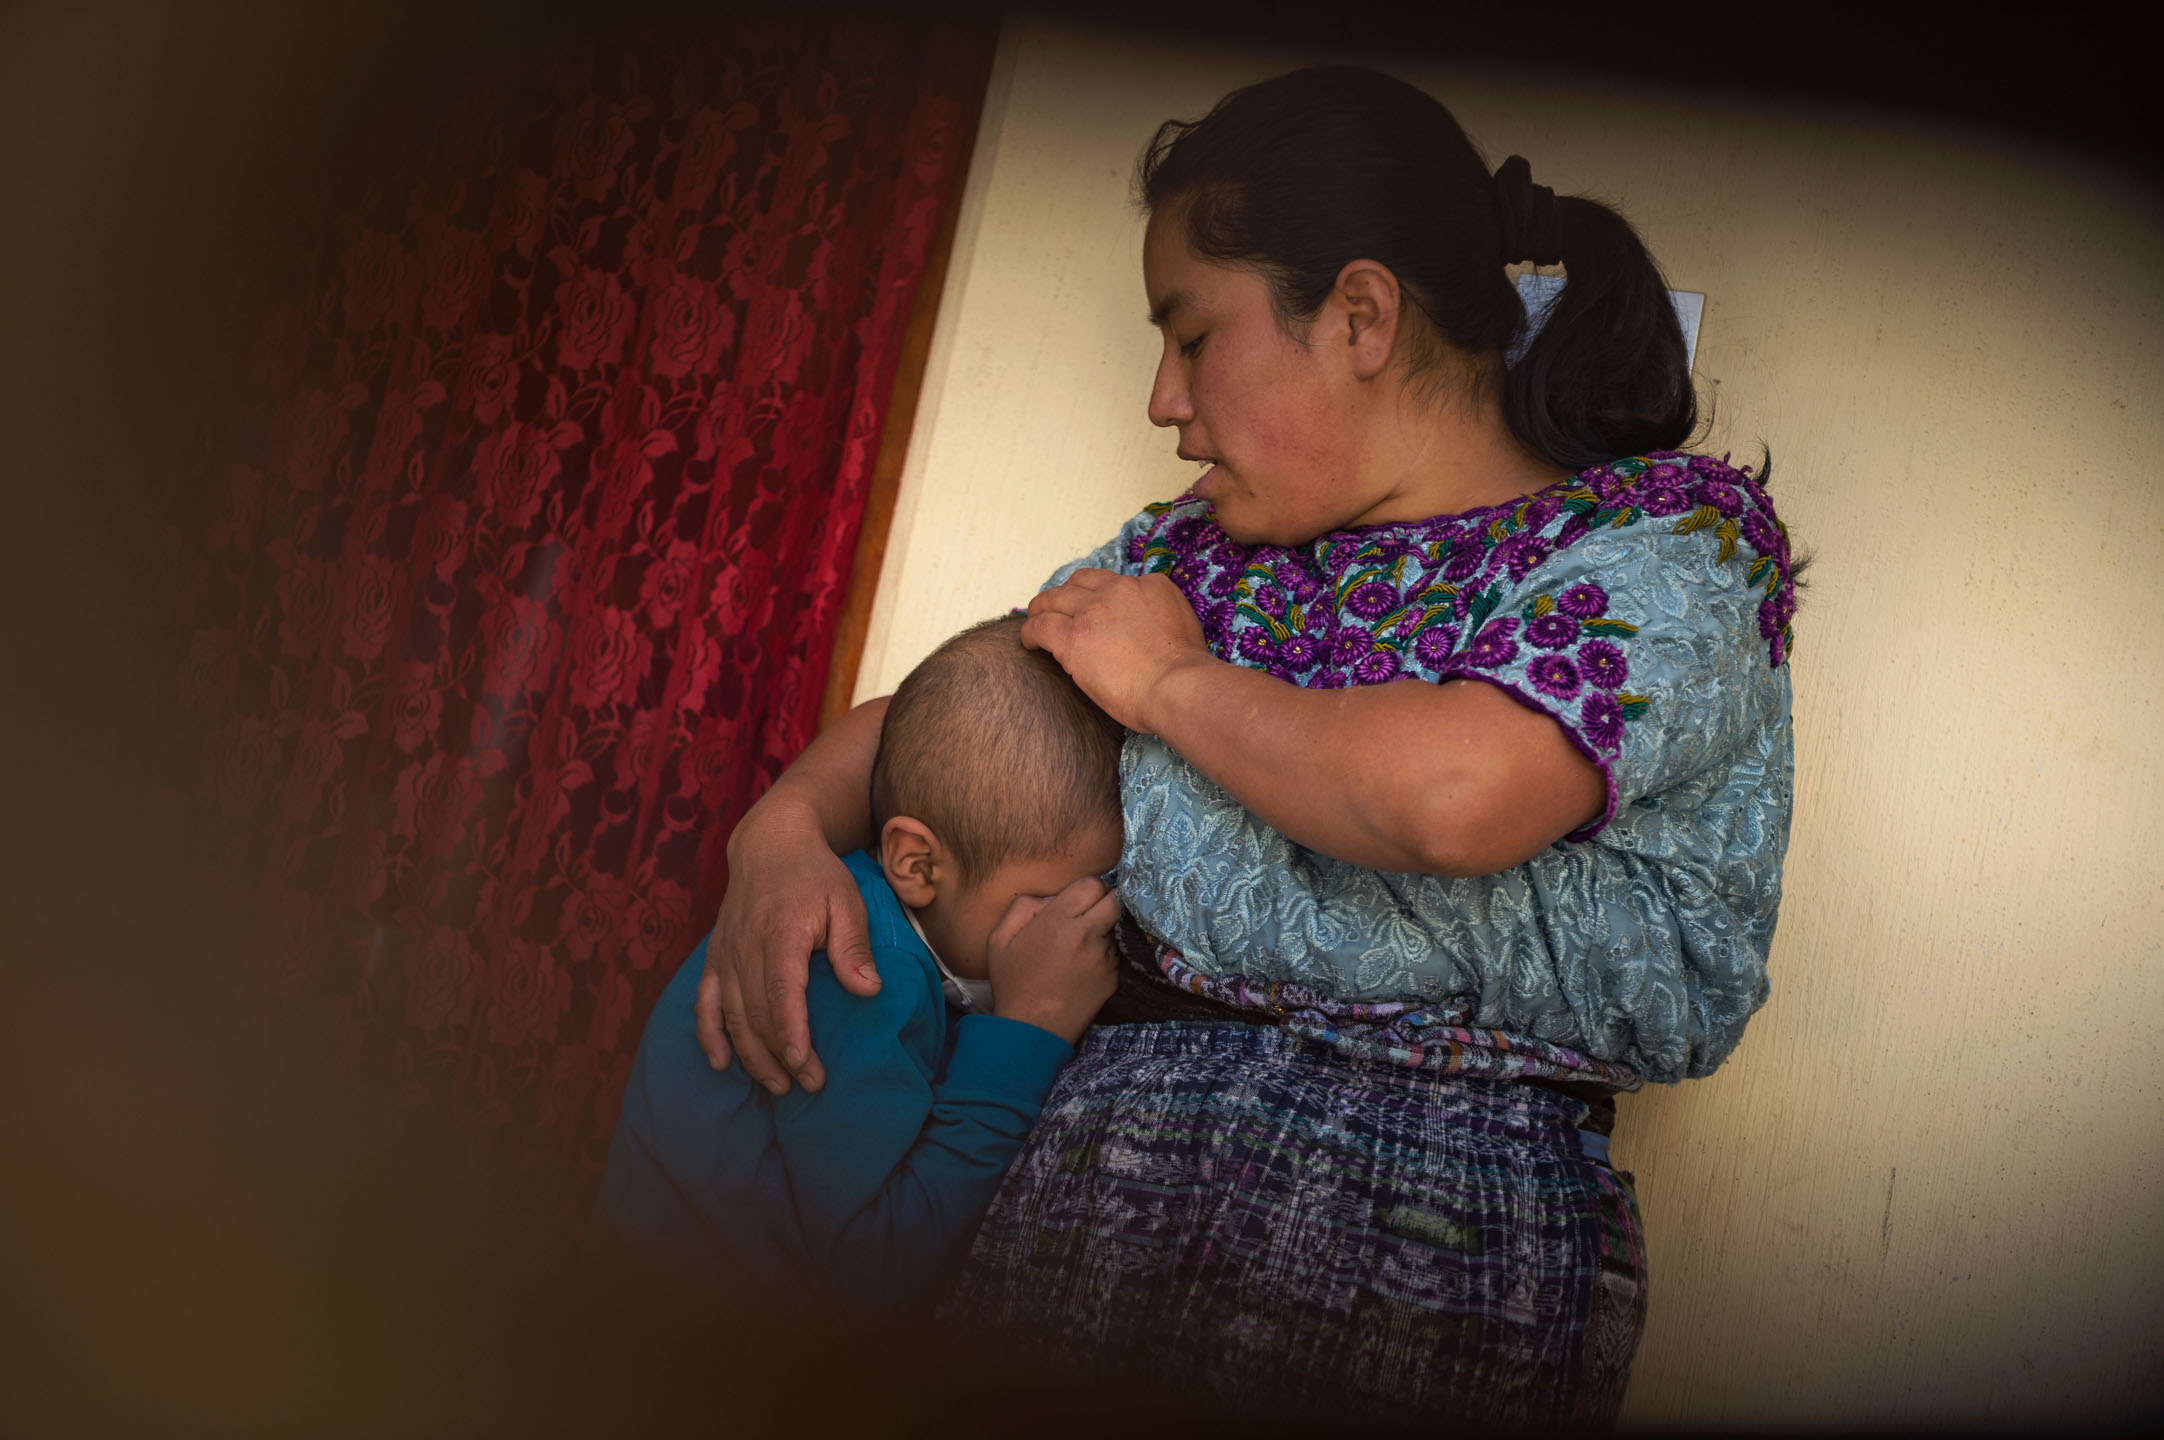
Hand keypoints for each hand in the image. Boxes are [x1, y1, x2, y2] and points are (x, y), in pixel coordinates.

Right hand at [694, 804, 879, 1094]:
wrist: (770, 845)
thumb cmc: (816, 875)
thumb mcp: (846, 900)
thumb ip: (853, 946)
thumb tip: (868, 990)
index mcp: (780, 933)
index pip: (781, 993)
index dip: (790, 1033)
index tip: (804, 1065)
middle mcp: (746, 948)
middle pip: (755, 1013)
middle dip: (779, 1056)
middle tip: (807, 1085)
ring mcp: (726, 954)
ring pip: (730, 1015)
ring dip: (750, 1055)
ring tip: (777, 1086)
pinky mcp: (715, 958)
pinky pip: (704, 1002)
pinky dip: (708, 1034)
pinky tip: (720, 1063)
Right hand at [984, 876, 1119, 1045]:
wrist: (1031, 1029)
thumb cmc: (1012, 983)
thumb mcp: (1000, 939)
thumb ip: (1022, 907)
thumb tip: (1050, 898)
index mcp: (1058, 920)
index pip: (1093, 884)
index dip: (1087, 888)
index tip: (1079, 898)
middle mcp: (1086, 935)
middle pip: (1115, 900)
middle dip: (1104, 901)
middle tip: (1089, 913)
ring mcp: (1103, 958)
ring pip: (1115, 927)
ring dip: (1104, 929)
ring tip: (1080, 947)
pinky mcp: (1112, 978)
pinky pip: (1114, 954)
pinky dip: (1104, 954)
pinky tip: (1084, 968)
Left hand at [1020, 568, 1211, 732]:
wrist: (1177, 686)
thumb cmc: (1186, 673)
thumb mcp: (1184, 627)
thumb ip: (1161, 619)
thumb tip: (1145, 633)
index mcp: (1150, 586)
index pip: (1114, 583)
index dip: (1100, 595)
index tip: (1094, 609)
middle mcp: (1118, 590)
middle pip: (1079, 583)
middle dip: (1066, 594)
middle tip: (1058, 608)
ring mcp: (1092, 612)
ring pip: (1053, 599)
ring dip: (1042, 608)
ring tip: (1035, 620)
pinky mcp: (1072, 638)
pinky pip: (1039, 627)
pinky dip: (1030, 632)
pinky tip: (1028, 642)